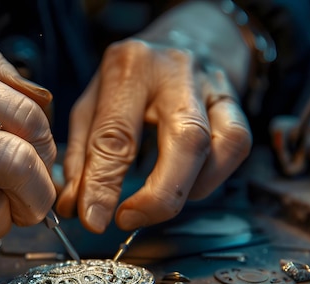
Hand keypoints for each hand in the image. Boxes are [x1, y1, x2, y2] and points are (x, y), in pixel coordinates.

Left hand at [56, 27, 251, 232]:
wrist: (181, 38)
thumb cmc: (130, 76)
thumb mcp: (91, 104)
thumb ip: (81, 156)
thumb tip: (72, 206)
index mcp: (129, 68)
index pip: (116, 135)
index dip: (103, 186)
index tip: (93, 220)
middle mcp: (176, 73)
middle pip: (185, 141)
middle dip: (158, 196)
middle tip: (128, 220)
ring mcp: (213, 86)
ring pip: (220, 145)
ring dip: (186, 189)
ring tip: (155, 201)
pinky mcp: (235, 102)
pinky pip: (236, 146)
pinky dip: (210, 178)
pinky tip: (184, 185)